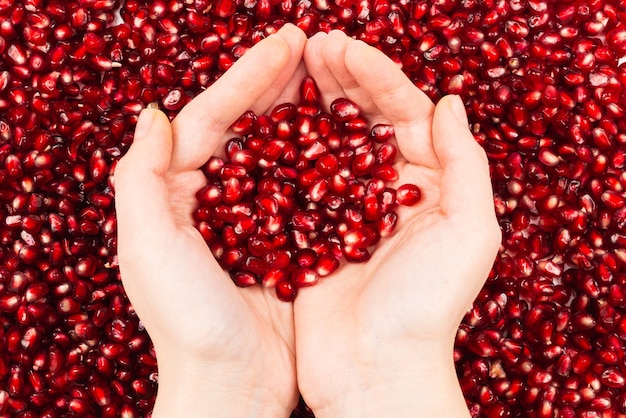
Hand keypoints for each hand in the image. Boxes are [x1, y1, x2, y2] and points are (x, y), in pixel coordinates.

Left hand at [114, 25, 306, 416]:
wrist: (232, 388)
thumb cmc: (187, 323)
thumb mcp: (149, 249)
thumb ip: (140, 178)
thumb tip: (153, 113)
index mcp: (173, 193)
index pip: (208, 117)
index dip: (245, 77)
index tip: (285, 43)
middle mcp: (209, 199)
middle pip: (244, 127)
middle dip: (275, 84)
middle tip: (311, 46)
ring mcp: (249, 218)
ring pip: (277, 151)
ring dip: (301, 114)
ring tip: (329, 79)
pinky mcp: (281, 241)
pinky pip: (302, 188)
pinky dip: (320, 160)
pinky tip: (343, 138)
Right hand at [294, 31, 500, 416]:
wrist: (376, 370)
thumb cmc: (428, 306)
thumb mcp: (470, 232)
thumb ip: (465, 163)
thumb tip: (450, 102)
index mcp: (429, 184)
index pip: (404, 112)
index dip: (376, 75)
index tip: (342, 46)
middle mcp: (388, 191)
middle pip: (364, 120)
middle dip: (340, 79)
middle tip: (310, 44)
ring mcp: (347, 208)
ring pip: (328, 143)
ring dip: (311, 104)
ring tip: (290, 69)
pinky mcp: (313, 230)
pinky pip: (300, 180)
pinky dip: (287, 149)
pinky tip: (269, 121)